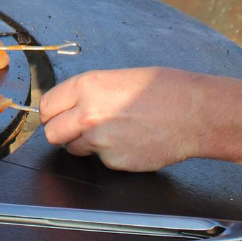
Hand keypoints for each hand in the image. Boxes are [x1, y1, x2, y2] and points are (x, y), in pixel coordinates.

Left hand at [39, 68, 207, 171]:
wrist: (195, 113)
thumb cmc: (164, 90)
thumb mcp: (116, 78)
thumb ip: (88, 93)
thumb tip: (69, 106)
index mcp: (86, 87)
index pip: (46, 106)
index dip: (50, 112)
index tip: (54, 115)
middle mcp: (88, 114)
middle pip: (52, 133)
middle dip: (60, 131)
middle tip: (74, 128)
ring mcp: (100, 141)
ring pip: (73, 149)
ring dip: (84, 143)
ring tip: (110, 132)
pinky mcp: (115, 162)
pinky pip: (101, 160)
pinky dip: (110, 154)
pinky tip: (129, 141)